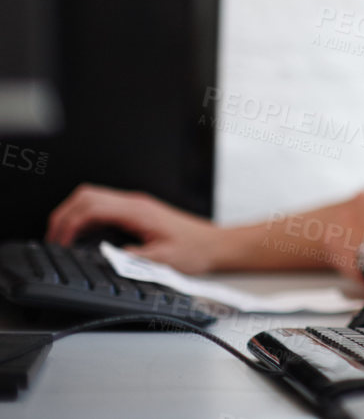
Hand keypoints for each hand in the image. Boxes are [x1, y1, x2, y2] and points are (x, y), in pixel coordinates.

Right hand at [45, 185, 224, 273]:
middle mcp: (134, 203)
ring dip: (73, 215)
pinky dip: (86, 219)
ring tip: (62, 239)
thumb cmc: (195, 250)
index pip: (92, 206)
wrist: (216, 245)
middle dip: (63, 215)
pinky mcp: (136, 212)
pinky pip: (103, 208)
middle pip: (86, 196)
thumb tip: (106, 259)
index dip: (69, 223)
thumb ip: (133, 260)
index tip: (61, 244)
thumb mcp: (162, 261)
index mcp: (138, 211)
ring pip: (93, 198)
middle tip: (53, 240)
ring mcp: (135, 205)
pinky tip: (82, 237)